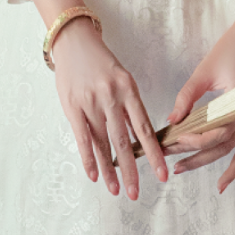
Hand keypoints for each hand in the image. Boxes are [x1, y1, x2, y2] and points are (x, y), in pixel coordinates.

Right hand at [51, 18, 166, 198]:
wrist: (74, 41)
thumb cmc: (101, 63)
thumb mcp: (123, 80)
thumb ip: (129, 108)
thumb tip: (141, 139)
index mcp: (129, 90)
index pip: (144, 128)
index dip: (154, 154)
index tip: (162, 174)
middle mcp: (111, 97)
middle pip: (124, 141)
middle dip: (132, 170)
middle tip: (137, 193)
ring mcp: (90, 103)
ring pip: (103, 143)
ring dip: (110, 171)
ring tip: (116, 191)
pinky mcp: (72, 107)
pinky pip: (82, 138)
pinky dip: (89, 158)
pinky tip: (94, 175)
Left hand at [166, 0, 234, 192]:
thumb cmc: (231, 50)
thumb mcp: (204, 72)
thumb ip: (187, 97)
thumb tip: (170, 120)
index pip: (216, 132)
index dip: (193, 141)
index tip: (172, 140)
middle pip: (220, 146)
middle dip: (193, 155)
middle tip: (169, 161)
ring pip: (230, 150)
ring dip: (207, 162)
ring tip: (182, 168)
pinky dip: (234, 165)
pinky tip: (222, 182)